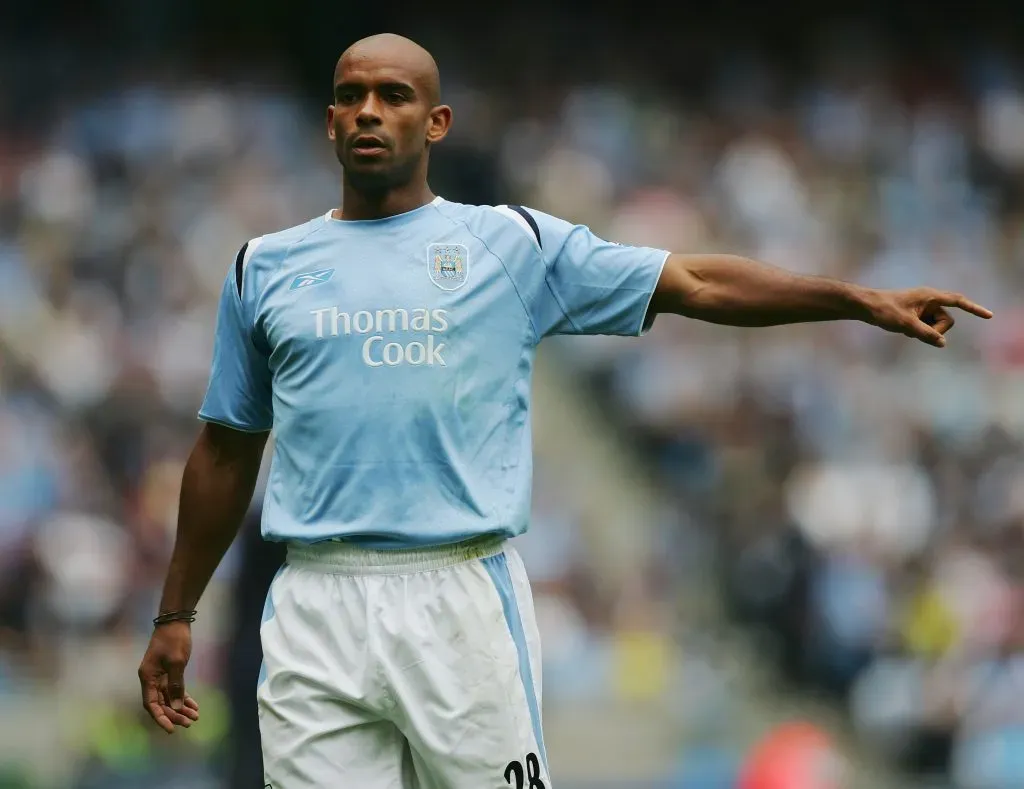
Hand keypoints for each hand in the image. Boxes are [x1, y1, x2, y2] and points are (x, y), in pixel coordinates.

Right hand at [138, 621, 200, 733]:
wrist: (176, 621)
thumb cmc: (174, 640)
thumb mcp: (177, 662)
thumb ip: (176, 685)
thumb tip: (176, 707)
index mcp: (148, 677)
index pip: (151, 704)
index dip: (160, 718)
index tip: (171, 729)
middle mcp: (151, 679)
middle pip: (161, 703)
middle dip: (174, 714)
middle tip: (189, 723)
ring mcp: (159, 676)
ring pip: (169, 698)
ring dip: (180, 708)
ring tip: (194, 717)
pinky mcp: (168, 672)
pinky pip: (174, 689)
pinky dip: (183, 697)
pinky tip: (194, 706)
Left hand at [864, 287, 992, 346]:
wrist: (865, 306)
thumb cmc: (885, 310)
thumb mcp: (906, 324)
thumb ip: (926, 334)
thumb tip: (942, 343)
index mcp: (930, 296)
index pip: (958, 301)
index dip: (974, 309)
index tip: (989, 316)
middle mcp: (929, 301)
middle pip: (947, 321)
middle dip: (936, 330)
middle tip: (915, 331)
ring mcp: (923, 308)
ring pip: (936, 327)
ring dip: (925, 332)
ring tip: (906, 329)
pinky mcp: (916, 315)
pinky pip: (926, 328)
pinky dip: (918, 332)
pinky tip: (903, 329)